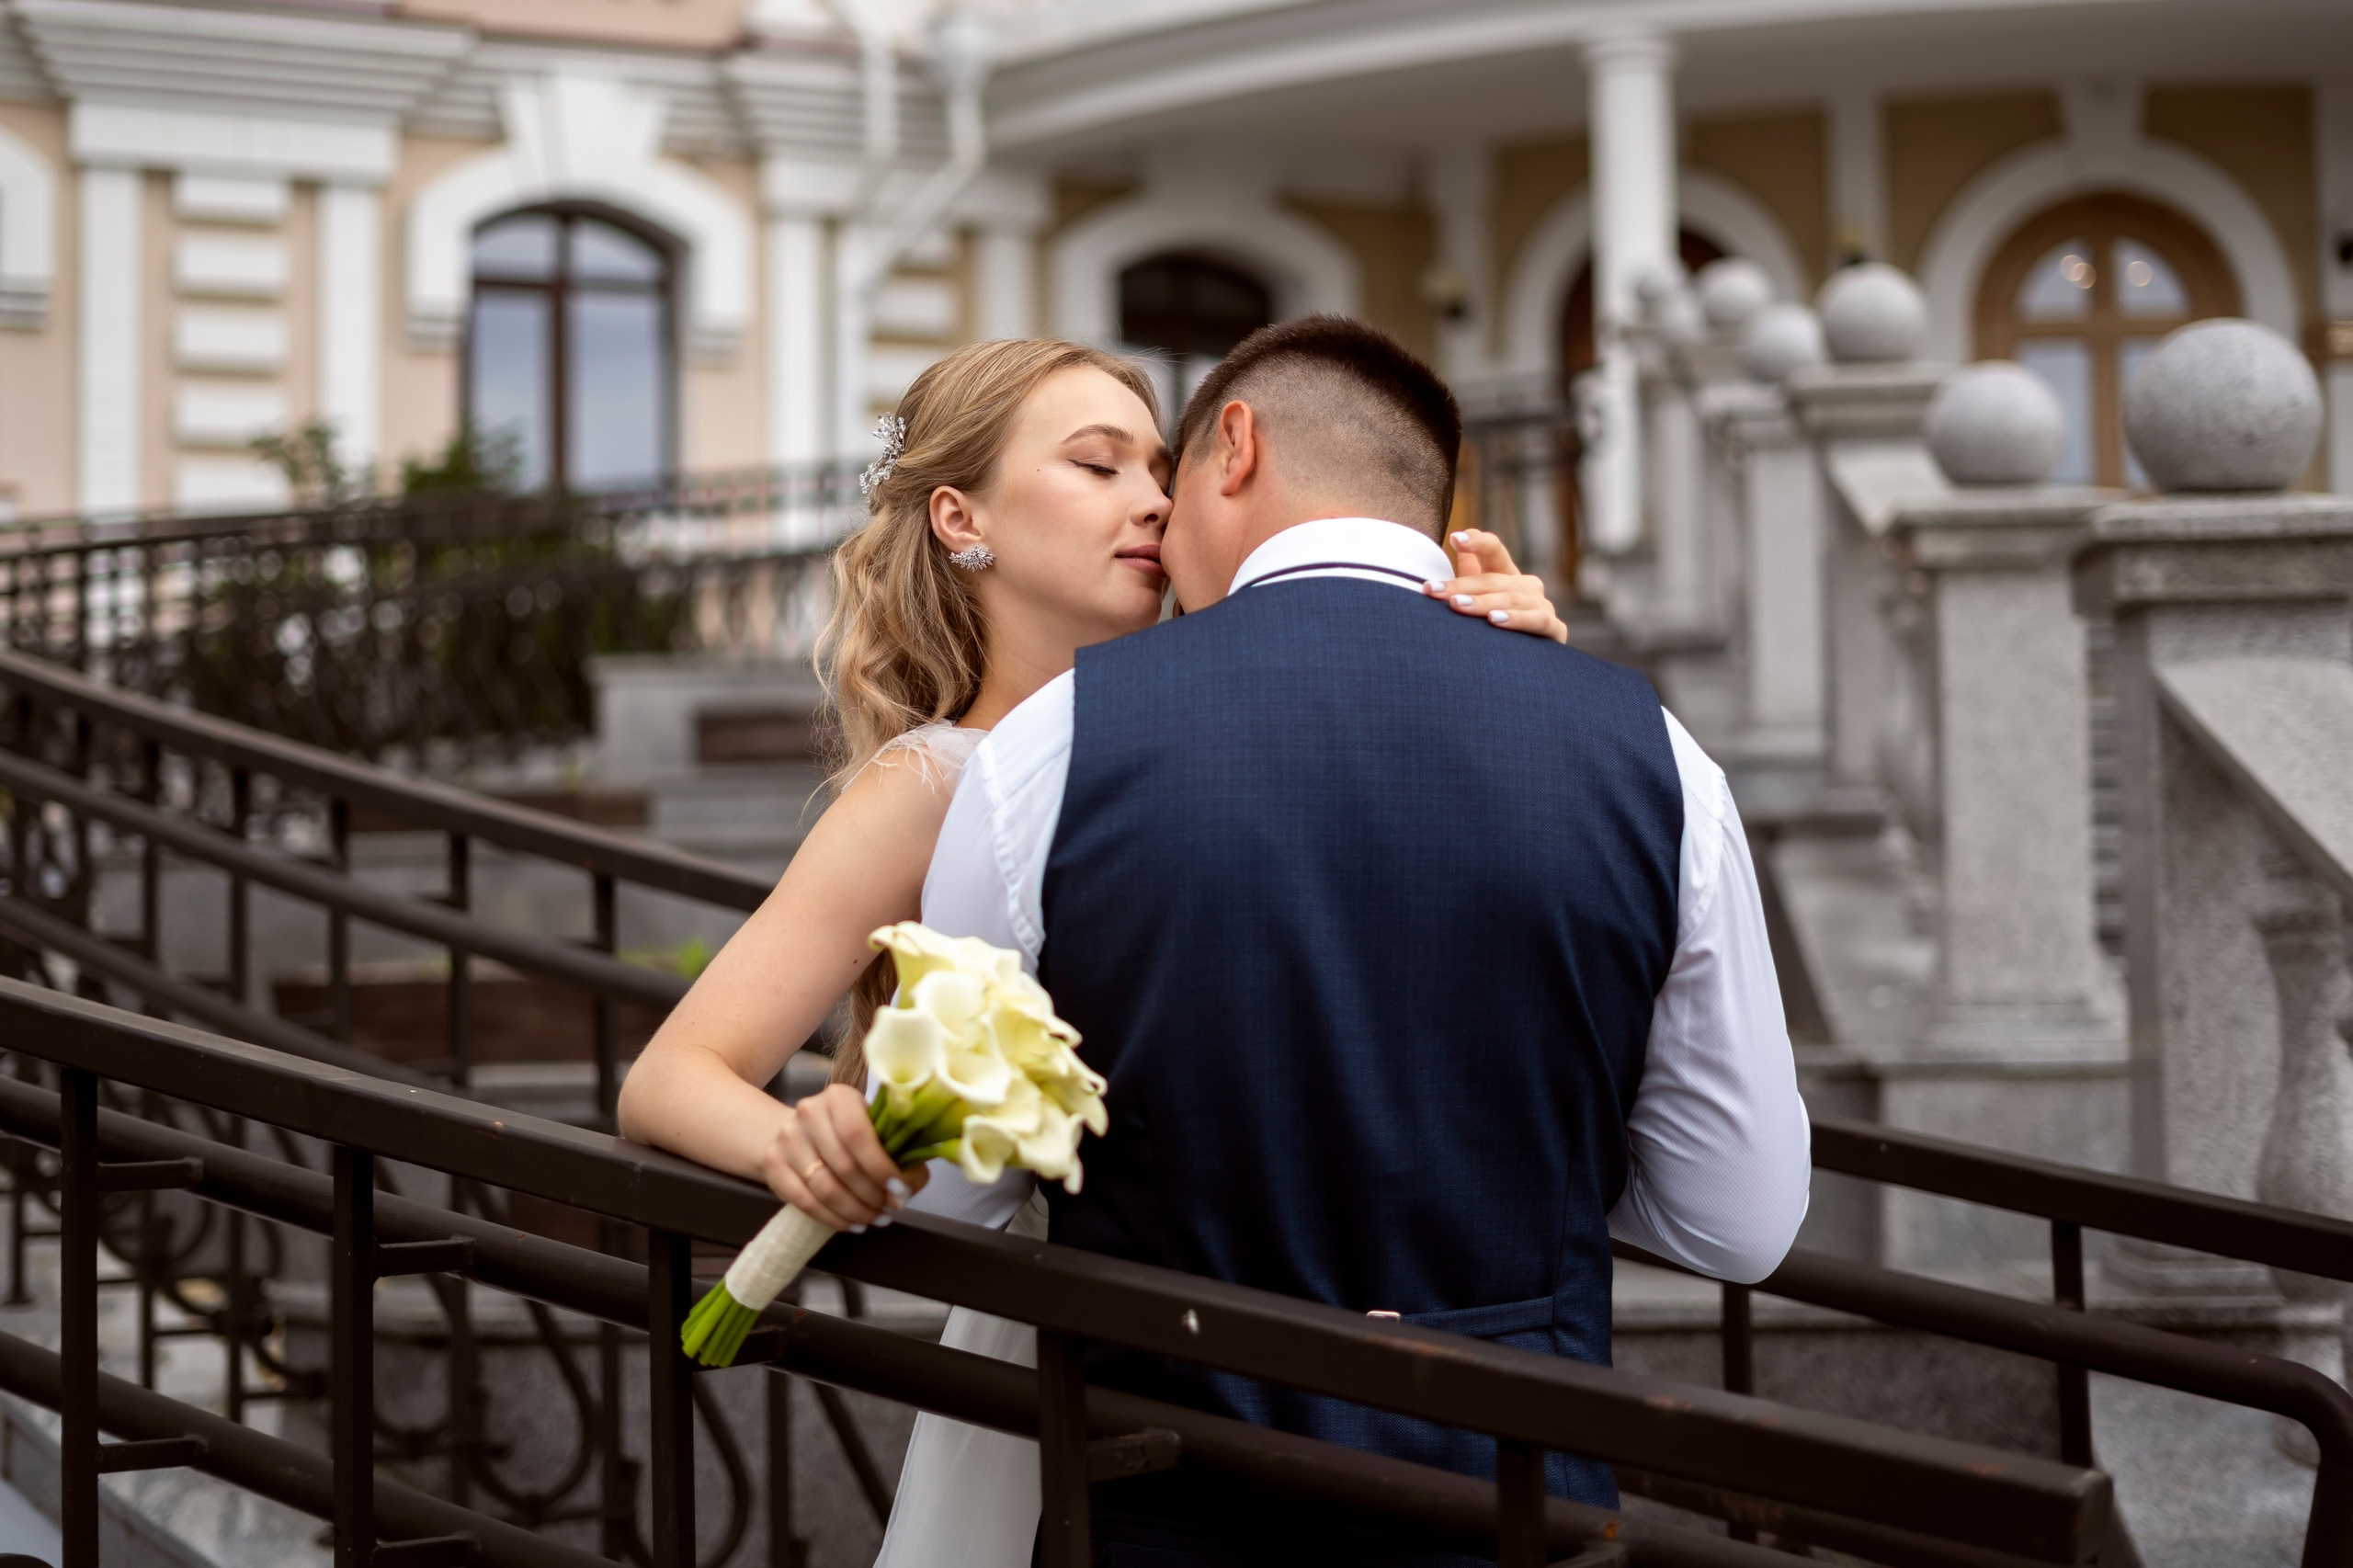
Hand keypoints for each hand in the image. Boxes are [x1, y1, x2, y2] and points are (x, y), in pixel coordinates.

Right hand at [761, 1083, 929, 1231]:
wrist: (796, 1132)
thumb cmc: (844, 1133)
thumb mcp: (872, 1129)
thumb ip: (898, 1152)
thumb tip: (909, 1184)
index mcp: (839, 1097)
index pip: (859, 1135)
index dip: (881, 1167)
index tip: (899, 1190)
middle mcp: (809, 1112)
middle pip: (844, 1165)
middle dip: (872, 1195)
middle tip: (888, 1210)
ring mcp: (787, 1138)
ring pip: (825, 1187)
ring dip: (855, 1210)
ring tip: (874, 1219)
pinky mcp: (773, 1164)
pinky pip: (805, 1201)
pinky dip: (832, 1218)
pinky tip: (850, 1223)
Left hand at [1423, 530, 1568, 643]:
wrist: (1526, 669)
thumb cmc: (1494, 630)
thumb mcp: (1480, 598)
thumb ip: (1470, 571)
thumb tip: (1455, 538)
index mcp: (1508, 575)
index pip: (1494, 550)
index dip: (1477, 543)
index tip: (1455, 539)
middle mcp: (1528, 587)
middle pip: (1494, 579)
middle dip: (1461, 586)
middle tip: (1434, 590)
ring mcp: (1543, 607)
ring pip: (1512, 599)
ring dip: (1483, 603)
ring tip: (1458, 605)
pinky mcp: (1555, 630)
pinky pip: (1537, 621)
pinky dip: (1517, 620)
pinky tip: (1495, 621)